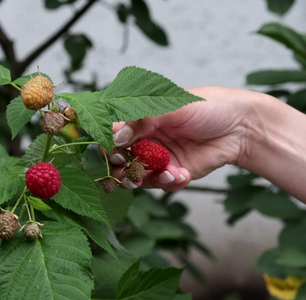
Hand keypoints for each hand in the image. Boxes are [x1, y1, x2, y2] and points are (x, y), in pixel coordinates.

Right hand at [107, 86, 250, 191]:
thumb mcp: (172, 108)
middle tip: (132, 167)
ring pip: (137, 176)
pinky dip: (168, 182)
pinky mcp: (174, 173)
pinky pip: (161, 185)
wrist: (243, 127)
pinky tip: (181, 175)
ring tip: (165, 172)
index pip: (113, 134)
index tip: (116, 150)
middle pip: (120, 160)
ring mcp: (159, 158)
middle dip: (123, 168)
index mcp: (141, 120)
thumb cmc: (209, 107)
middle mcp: (145, 140)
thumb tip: (116, 136)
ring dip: (145, 178)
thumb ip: (142, 121)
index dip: (109, 145)